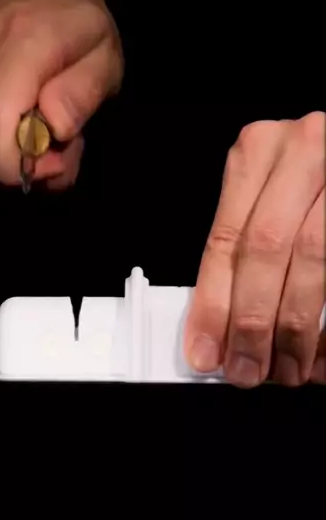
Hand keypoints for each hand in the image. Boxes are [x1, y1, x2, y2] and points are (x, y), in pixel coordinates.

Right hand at [0, 0, 122, 189]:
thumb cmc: (72, 21)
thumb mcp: (105, 52)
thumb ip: (83, 93)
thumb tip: (53, 130)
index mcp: (19, 37)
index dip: (20, 164)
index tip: (54, 163)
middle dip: (25, 164)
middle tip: (54, 142)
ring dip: (6, 157)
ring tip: (30, 127)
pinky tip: (4, 125)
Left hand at [184, 112, 324, 386]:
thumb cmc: (310, 176)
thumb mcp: (268, 194)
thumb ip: (244, 246)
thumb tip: (218, 326)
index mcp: (259, 151)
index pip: (225, 238)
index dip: (212, 303)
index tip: (205, 350)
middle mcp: (301, 152)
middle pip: (264, 250)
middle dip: (251, 321)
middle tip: (246, 369)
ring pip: (312, 258)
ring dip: (295, 326)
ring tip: (287, 367)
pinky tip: (320, 350)